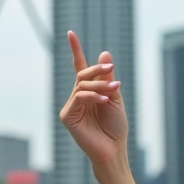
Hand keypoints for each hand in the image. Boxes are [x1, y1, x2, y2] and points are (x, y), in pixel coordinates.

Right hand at [59, 30, 128, 166]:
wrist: (114, 149)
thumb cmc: (115, 127)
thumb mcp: (114, 97)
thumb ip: (107, 77)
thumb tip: (104, 53)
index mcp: (88, 92)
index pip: (80, 67)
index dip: (75, 50)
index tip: (70, 33)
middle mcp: (77, 97)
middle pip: (83, 75)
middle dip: (97, 70)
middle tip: (111, 70)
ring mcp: (71, 106)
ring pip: (82, 85)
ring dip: (100, 85)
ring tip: (114, 90)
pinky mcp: (67, 116)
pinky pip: (78, 97)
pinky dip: (93, 96)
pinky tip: (104, 100)